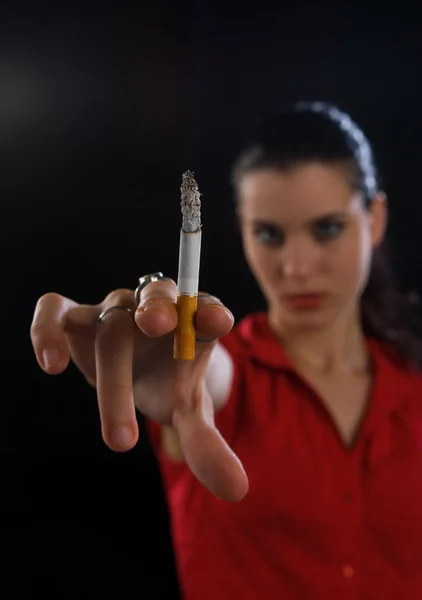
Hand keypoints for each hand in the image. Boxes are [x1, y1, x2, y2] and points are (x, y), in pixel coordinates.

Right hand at [30, 279, 247, 501]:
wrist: (141, 370)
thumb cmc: (169, 384)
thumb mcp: (188, 413)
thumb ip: (207, 443)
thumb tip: (238, 490)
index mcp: (189, 322)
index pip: (204, 307)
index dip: (210, 311)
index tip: (219, 322)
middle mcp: (152, 308)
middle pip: (156, 302)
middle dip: (157, 310)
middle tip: (157, 326)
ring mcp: (112, 310)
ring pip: (110, 324)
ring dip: (112, 370)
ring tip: (120, 437)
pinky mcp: (74, 317)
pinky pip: (53, 310)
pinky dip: (46, 329)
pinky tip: (52, 364)